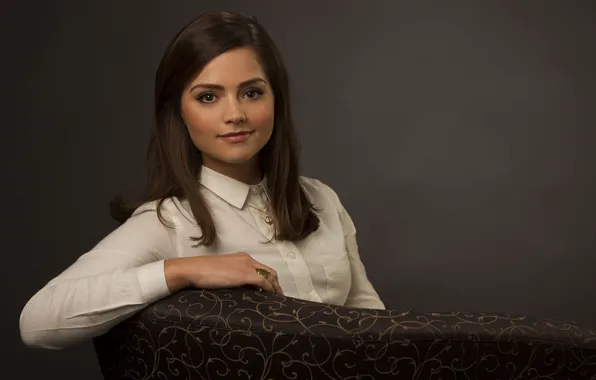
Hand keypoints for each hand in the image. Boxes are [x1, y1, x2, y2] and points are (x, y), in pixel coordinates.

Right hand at [164, 252, 282, 294]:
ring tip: (277, 300)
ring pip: (270, 277)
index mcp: (242, 258)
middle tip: (277, 297)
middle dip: (276, 284)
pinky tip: (271, 298)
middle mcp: (248, 259)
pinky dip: (270, 290)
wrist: (193, 270)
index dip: (268, 279)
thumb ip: (232, 276)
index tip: (271, 290)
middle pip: (270, 272)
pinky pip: (264, 282)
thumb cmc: (202, 272)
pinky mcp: (246, 275)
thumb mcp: (221, 272)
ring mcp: (247, 266)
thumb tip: (238, 288)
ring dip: (275, 288)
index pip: (262, 268)